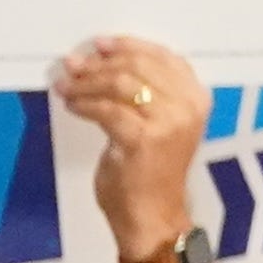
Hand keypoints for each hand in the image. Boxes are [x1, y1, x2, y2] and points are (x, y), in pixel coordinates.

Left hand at [51, 33, 212, 258]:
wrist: (153, 216)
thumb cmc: (151, 172)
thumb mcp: (158, 124)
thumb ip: (144, 92)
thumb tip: (99, 60)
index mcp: (196, 96)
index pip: (162, 56)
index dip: (127, 45)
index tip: (98, 45)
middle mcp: (188, 106)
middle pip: (137, 65)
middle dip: (99, 64)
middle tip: (73, 65)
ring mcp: (168, 122)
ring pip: (120, 83)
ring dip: (86, 82)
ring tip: (67, 86)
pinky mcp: (143, 140)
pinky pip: (106, 109)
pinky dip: (84, 104)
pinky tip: (71, 105)